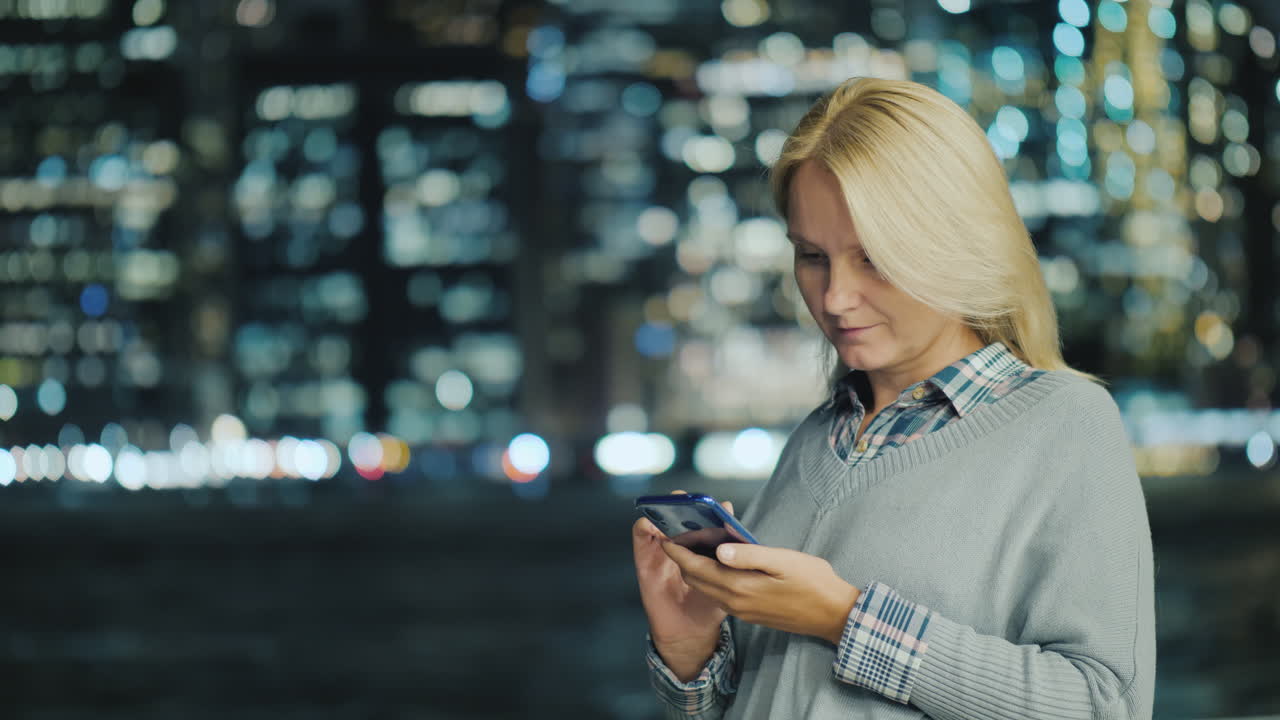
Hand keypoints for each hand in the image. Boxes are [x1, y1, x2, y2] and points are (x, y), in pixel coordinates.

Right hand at [632, 491, 730, 680]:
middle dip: (682, 504)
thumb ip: (729, 555)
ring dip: (663, 512)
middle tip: (689, 498)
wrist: (690, 634)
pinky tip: (653, 524)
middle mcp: (679, 546)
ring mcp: (660, 552)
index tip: (716, 504)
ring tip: (671, 507)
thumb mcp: (723, 579)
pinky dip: (644, 527)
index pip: (700, 520)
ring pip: (658, 522)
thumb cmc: (709, 605)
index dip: (705, 509)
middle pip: (677, 517)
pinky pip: (641, 539)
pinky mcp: (645, 561)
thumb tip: (734, 523)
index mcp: (698, 547)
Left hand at [662, 541, 861, 645]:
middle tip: (678, 535)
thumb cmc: (813, 582)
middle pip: (697, 579)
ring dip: (696, 569)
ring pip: (707, 588)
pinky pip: (720, 595)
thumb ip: (749, 555)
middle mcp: (736, 602)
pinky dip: (711, 578)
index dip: (678, 552)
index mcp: (740, 587)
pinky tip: (718, 563)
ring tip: (694, 545)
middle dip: (682, 558)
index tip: (664, 536)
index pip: (697, 568)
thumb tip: (718, 548)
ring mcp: (742, 611)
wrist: (833, 615)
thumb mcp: (783, 561)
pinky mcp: (750, 614)